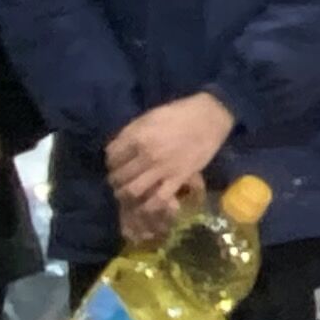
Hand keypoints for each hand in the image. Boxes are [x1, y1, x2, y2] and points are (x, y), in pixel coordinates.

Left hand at [106, 91, 235, 240]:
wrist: (209, 118)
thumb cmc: (178, 113)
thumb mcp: (149, 116)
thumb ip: (131, 132)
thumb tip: (116, 148)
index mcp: (138, 136)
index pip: (111, 156)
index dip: (111, 161)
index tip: (115, 163)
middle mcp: (147, 154)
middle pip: (119, 176)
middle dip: (115, 180)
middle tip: (119, 181)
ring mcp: (162, 168)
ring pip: (133, 191)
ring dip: (126, 194)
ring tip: (127, 193)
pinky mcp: (178, 178)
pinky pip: (159, 199)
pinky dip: (149, 206)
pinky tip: (145, 205)